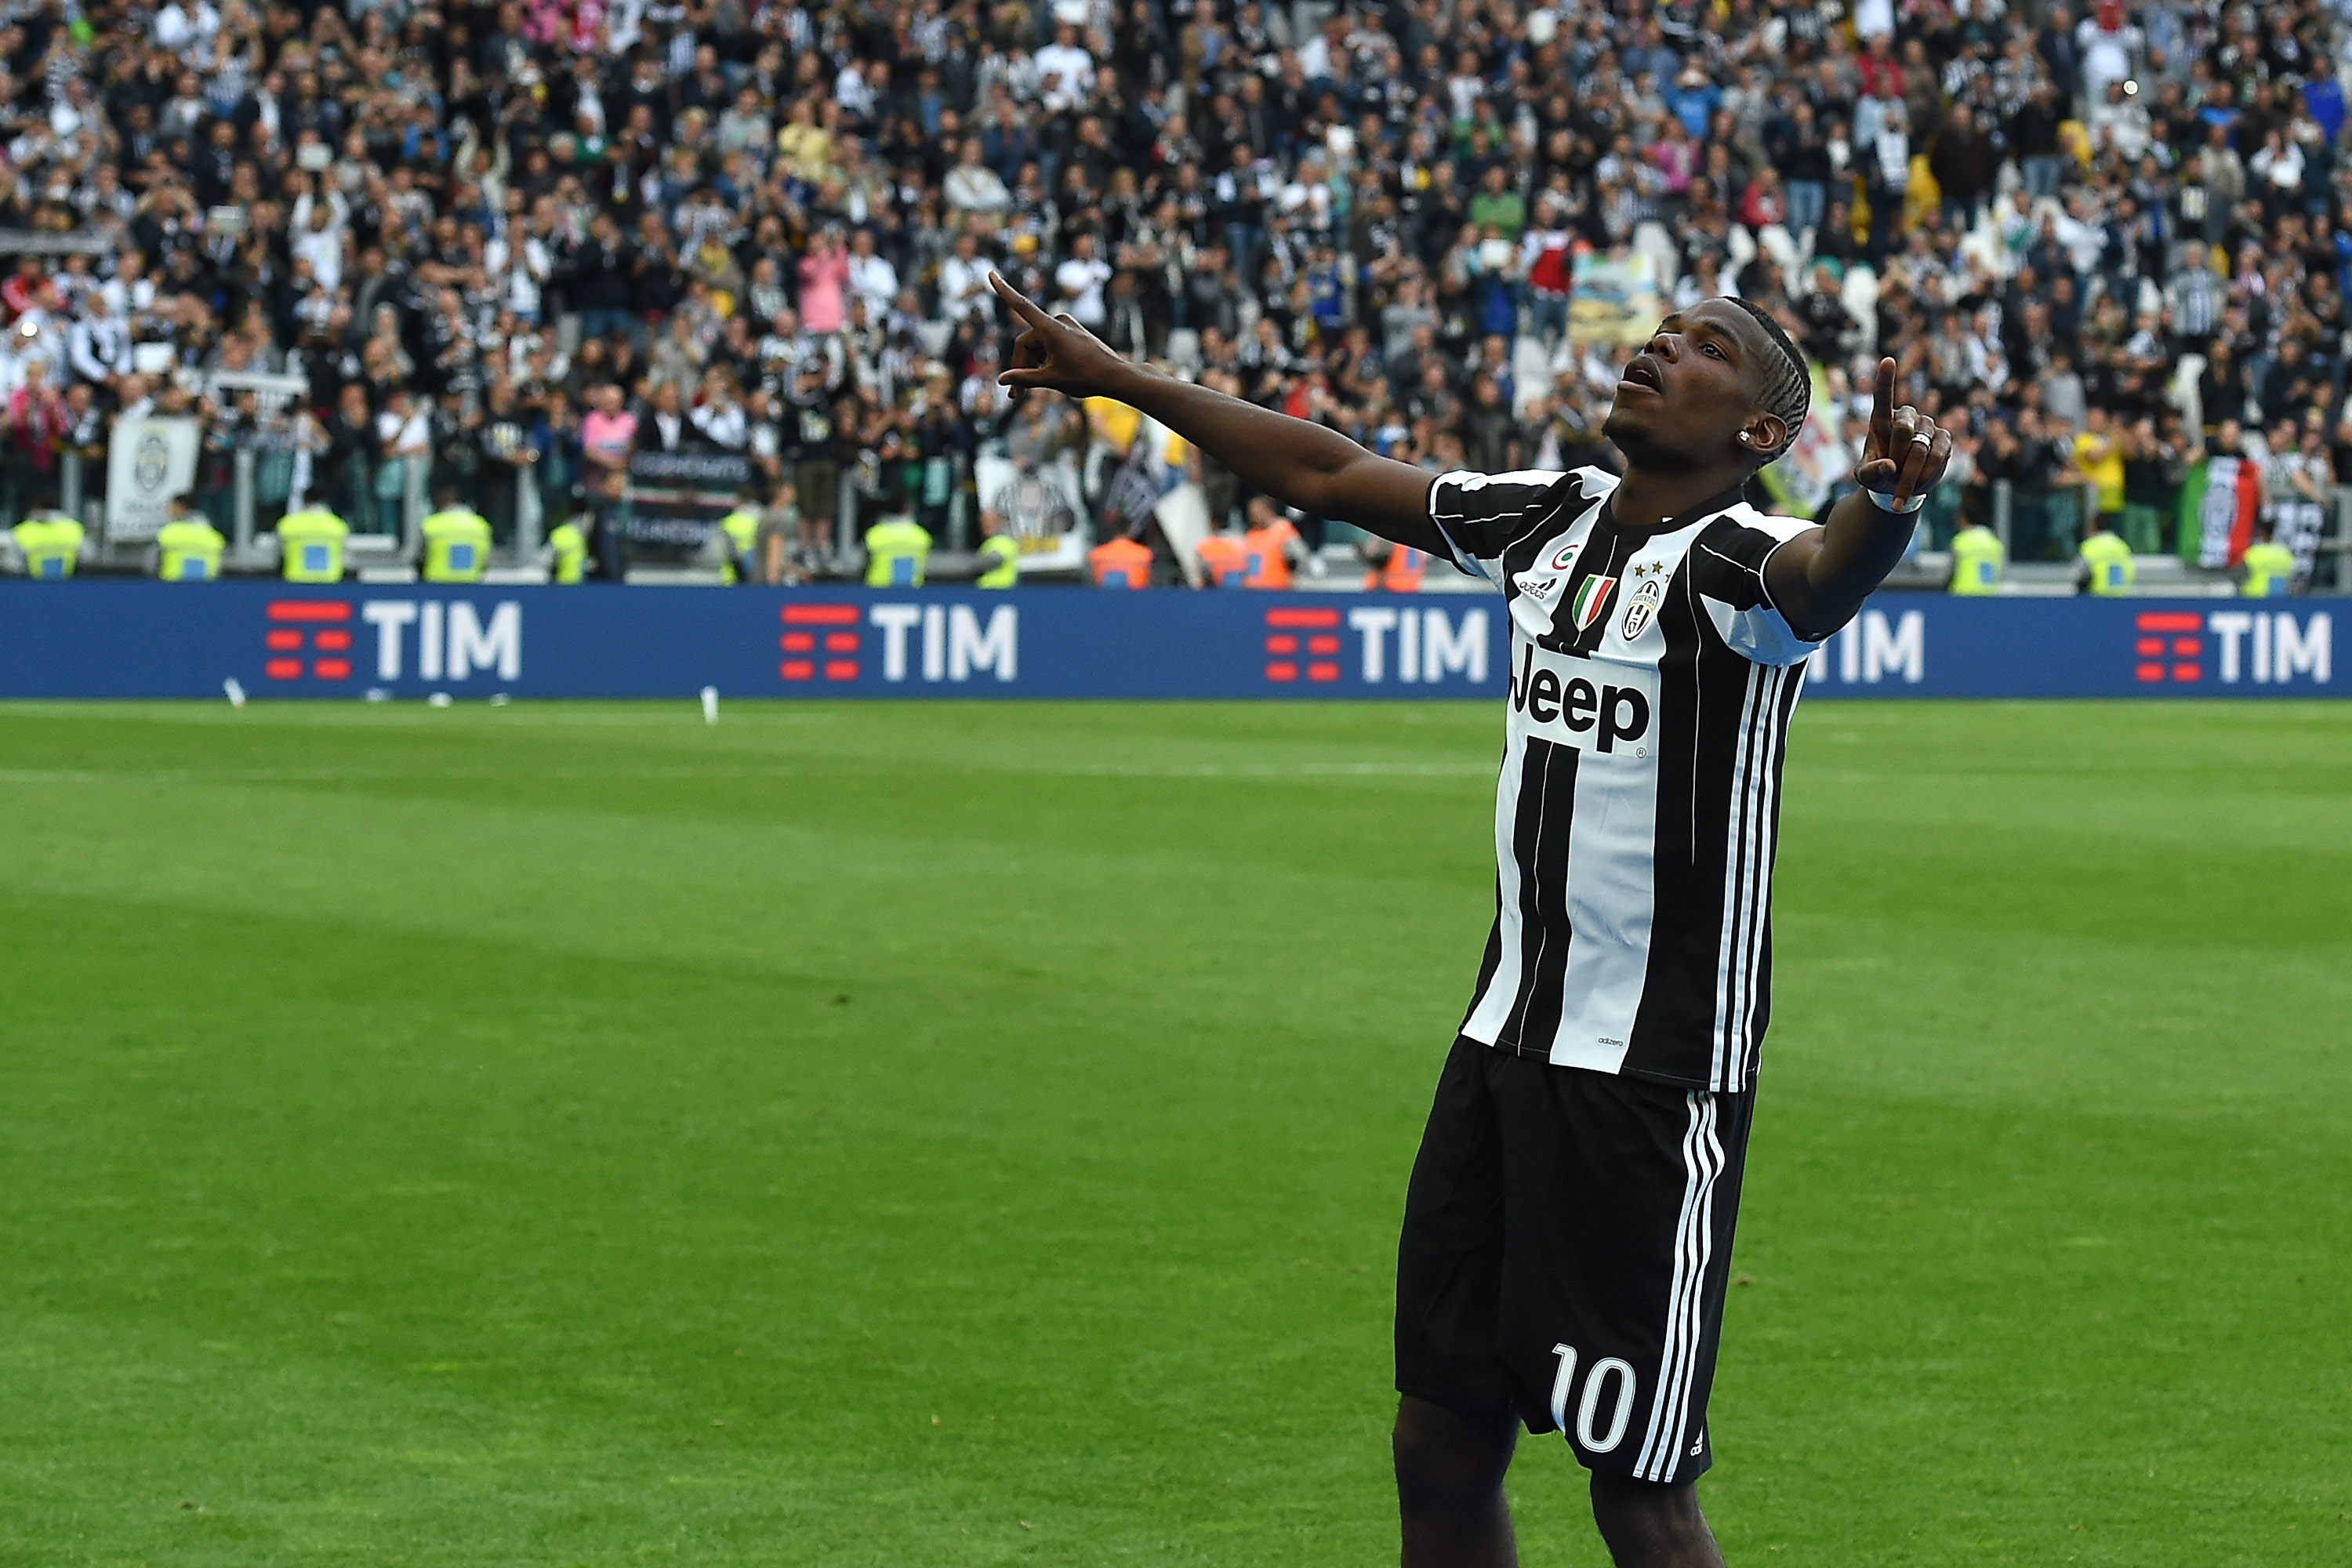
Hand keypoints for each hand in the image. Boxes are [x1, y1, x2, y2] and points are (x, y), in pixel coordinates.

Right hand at [991, 272, 1131, 401]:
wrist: (1116, 376)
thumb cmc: (1086, 377)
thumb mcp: (1051, 380)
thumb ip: (1024, 378)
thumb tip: (1002, 379)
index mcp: (1051, 328)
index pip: (1021, 306)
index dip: (1004, 291)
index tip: (991, 274)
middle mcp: (1057, 322)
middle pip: (1027, 344)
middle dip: (1021, 367)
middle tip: (1016, 394)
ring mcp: (1065, 326)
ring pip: (1038, 347)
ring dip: (1031, 367)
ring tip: (1028, 392)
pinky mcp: (1071, 333)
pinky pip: (1049, 345)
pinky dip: (1043, 361)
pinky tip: (1045, 378)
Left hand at [1855, 356, 1952, 509]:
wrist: (1898, 485)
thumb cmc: (1877, 475)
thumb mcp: (1864, 477)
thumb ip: (1871, 471)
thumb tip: (1890, 466)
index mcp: (1881, 419)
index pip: (1882, 396)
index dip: (1885, 379)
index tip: (1887, 360)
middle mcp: (1907, 416)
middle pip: (1902, 429)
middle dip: (1895, 457)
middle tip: (1891, 473)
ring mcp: (1927, 425)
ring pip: (1920, 448)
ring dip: (1910, 472)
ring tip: (1901, 485)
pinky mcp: (1944, 438)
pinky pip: (1937, 456)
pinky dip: (1926, 474)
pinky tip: (1919, 482)